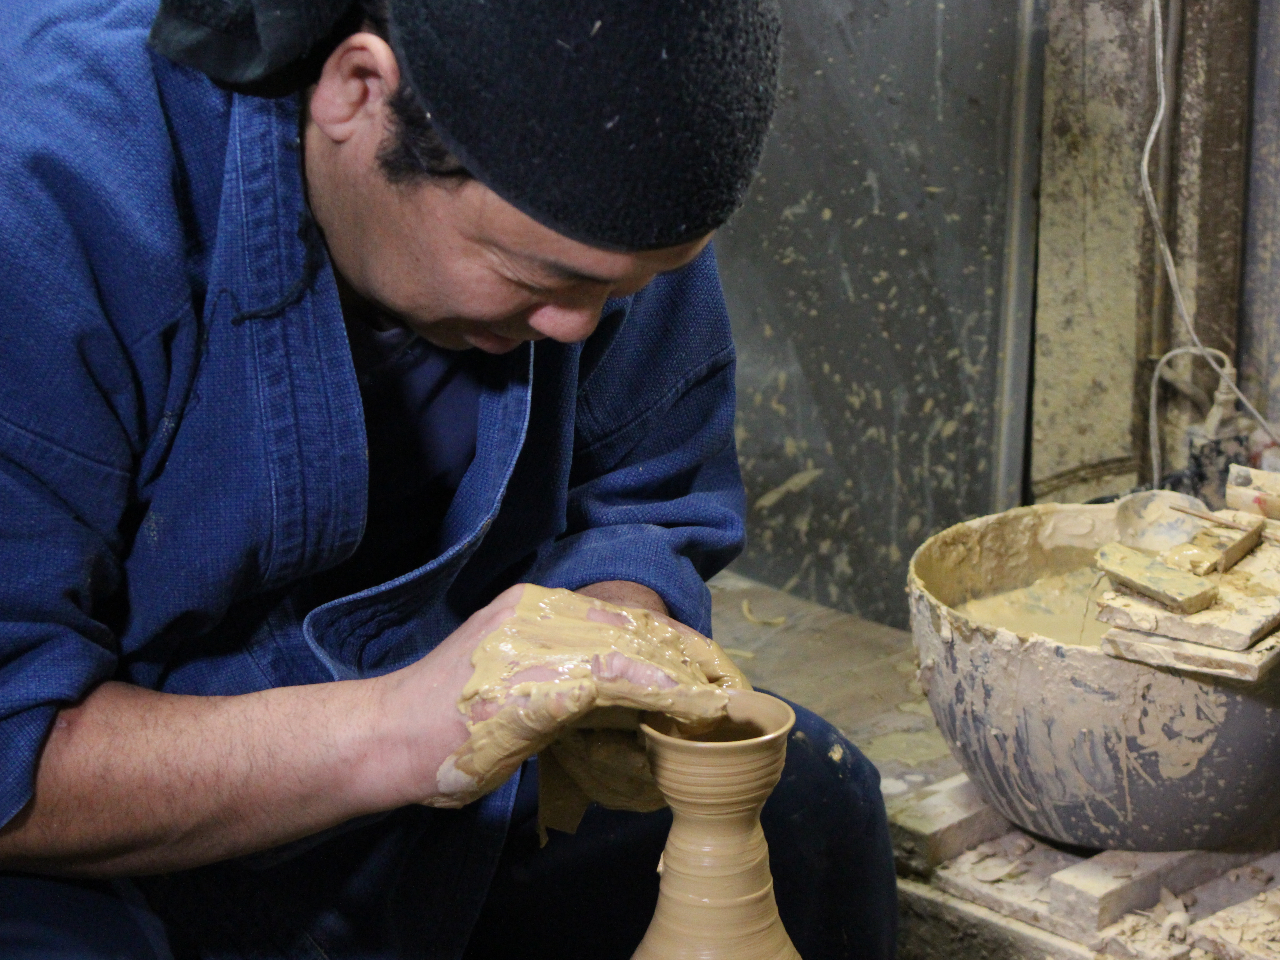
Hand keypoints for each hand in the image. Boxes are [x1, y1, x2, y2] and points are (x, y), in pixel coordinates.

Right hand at [423, 584, 747, 808]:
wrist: (384, 740)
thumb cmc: (443, 727)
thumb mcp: (513, 688)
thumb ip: (565, 682)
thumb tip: (626, 705)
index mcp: (533, 606)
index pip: (623, 615)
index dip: (674, 641)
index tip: (709, 670)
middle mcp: (539, 608)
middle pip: (638, 623)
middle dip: (694, 655)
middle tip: (734, 686)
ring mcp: (538, 635)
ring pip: (636, 644)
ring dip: (689, 674)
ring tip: (726, 699)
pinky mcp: (539, 673)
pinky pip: (619, 675)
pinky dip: (664, 690)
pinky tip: (693, 706)